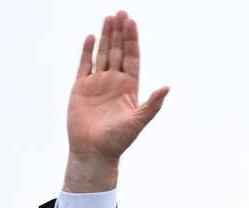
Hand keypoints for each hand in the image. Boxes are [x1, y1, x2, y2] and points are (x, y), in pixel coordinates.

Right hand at [64, 11, 169, 191]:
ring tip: (109, 18)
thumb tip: (167, 87)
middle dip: (120, 33)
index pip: (132, 58)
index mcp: (129, 88)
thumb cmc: (117, 141)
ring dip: (106, 37)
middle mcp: (114, 83)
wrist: (93, 153)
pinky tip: (92, 37)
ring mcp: (98, 84)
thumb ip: (152, 105)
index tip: (132, 23)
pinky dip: (88, 51)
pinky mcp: (81, 88)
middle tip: (121, 13)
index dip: (132, 41)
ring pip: (103, 54)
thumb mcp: (138, 122)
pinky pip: (85, 65)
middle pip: (118, 51)